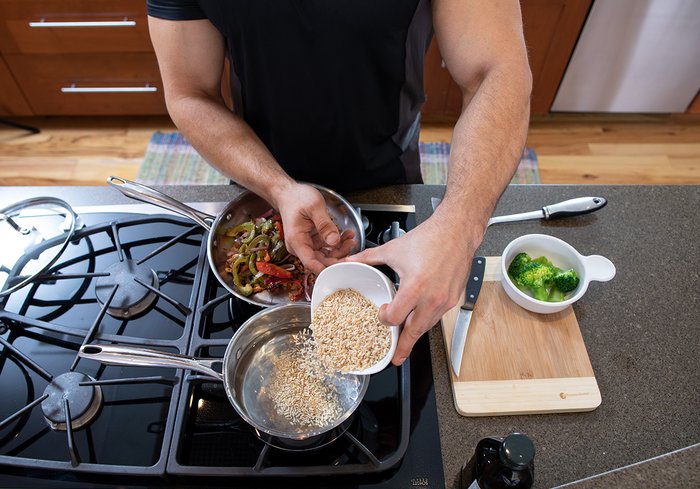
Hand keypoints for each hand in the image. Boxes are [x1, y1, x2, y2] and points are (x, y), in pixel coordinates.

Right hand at [274, 183, 356, 274]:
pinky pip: (326, 247)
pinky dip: (336, 243)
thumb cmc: (296, 198)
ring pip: (325, 254)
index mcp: (297, 240)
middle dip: (338, 257)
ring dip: (340, 249)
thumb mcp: (314, 207)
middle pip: (320, 261)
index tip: (341, 270)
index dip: (326, 269)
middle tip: (352, 248)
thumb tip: (334, 241)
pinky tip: (346, 235)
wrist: (289, 193)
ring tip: (351, 238)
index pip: (310, 262)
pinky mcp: (312, 241)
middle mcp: (300, 246)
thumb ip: (325, 224)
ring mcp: (306, 244)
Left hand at [346, 214, 481, 364]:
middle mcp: (432, 298)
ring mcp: (445, 300)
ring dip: (416, 334)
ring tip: (406, 343)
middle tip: (396, 358)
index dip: (385, 318)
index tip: (382, 314)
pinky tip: (420, 319)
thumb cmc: (430, 238)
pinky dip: (427, 320)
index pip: (396, 317)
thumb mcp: (393, 249)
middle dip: (404, 347)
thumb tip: (350, 261)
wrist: (456, 231)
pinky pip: (438, 316)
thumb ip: (368, 258)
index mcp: (415, 287)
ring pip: (427, 326)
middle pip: (415, 331)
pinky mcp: (453, 299)